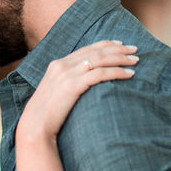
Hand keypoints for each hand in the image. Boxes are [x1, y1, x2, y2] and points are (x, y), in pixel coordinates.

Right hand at [16, 40, 137, 143]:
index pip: (86, 49)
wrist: (35, 126)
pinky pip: (100, 74)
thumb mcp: (55, 93)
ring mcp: (67, 74)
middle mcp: (62, 65)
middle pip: (96, 51)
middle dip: (118, 49)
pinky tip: (129, 74)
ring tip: (136, 61)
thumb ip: (67, 83)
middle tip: (135, 49)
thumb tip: (84, 83)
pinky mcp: (73, 85)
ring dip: (121, 59)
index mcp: (57, 64)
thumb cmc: (47, 115)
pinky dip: (117, 72)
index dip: (105, 45)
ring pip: (100, 60)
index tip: (120, 44)